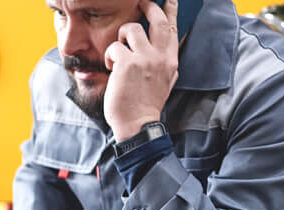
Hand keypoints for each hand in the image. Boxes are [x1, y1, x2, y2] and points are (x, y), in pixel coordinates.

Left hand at [103, 0, 180, 140]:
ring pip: (131, 28)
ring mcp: (144, 59)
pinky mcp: (126, 65)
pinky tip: (110, 67)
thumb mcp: (166, 81)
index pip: (173, 29)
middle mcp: (160, 57)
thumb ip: (166, 64)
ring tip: (118, 50)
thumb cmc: (147, 104)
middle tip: (141, 2)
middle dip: (148, 6)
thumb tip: (168, 50)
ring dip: (122, 34)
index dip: (171, 10)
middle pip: (156, 19)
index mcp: (170, 60)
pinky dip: (110, 55)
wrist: (138, 124)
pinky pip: (114, 47)